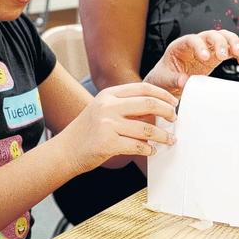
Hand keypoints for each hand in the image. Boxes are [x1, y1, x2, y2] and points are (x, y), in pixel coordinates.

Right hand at [57, 82, 177, 172]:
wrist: (65, 151)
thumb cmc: (87, 132)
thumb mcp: (102, 110)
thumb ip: (124, 106)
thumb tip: (156, 108)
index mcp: (108, 95)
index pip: (143, 88)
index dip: (162, 94)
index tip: (173, 103)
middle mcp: (108, 106)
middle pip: (148, 104)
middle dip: (167, 112)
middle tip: (174, 120)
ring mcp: (107, 124)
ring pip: (147, 128)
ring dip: (162, 136)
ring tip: (169, 140)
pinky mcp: (108, 143)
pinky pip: (138, 146)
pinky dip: (148, 149)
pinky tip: (151, 150)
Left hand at [143, 30, 238, 94]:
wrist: (168, 82)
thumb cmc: (163, 78)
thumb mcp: (164, 79)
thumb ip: (174, 79)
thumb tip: (185, 81)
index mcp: (180, 46)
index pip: (192, 39)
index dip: (200, 46)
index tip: (205, 58)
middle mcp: (195, 44)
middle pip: (211, 34)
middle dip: (219, 42)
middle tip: (223, 57)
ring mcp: (207, 48)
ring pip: (223, 37)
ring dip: (233, 43)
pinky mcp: (215, 56)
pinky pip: (229, 50)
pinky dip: (238, 53)